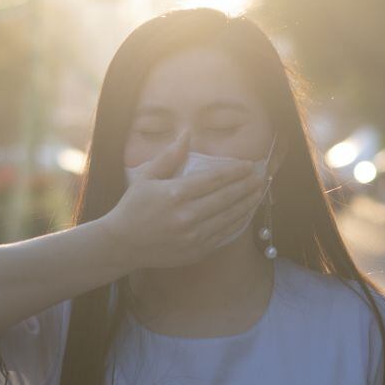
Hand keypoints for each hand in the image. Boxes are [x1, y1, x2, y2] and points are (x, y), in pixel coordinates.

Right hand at [100, 132, 266, 268]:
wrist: (122, 244)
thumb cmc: (133, 207)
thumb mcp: (147, 177)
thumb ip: (170, 156)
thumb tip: (187, 134)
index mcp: (175, 194)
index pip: (214, 179)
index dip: (235, 171)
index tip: (249, 165)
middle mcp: (187, 216)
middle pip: (226, 198)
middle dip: (247, 186)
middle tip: (262, 177)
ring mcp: (193, 236)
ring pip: (229, 217)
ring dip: (247, 204)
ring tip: (259, 192)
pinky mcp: (196, 251)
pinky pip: (223, 235)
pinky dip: (238, 223)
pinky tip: (246, 213)